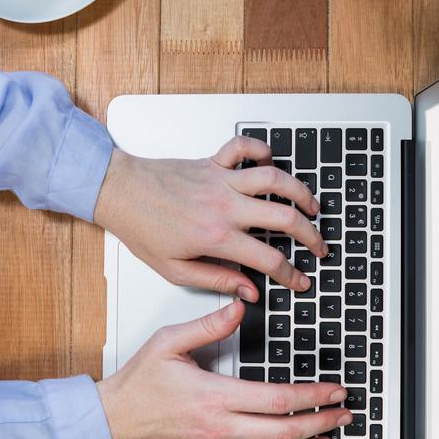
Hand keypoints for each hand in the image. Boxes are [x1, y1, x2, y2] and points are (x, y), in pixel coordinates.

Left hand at [94, 137, 327, 301]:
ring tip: (311, 206)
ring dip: (300, 191)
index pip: (268, 259)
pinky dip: (262, 149)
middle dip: (311, 235)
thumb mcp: (176, 270)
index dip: (291, 274)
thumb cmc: (142, 229)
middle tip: (319, 246)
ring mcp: (221, 180)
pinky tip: (271, 162)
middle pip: (285, 217)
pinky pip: (245, 147)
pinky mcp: (213, 162)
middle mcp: (225, 205)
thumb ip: (217, 281)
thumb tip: (247, 291)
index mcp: (216, 237)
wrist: (119, 192)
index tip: (300, 281)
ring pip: (275, 178)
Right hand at [96, 300, 351, 438]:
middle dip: (321, 423)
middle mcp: (219, 429)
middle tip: (343, 414)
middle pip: (283, 432)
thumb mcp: (170, 342)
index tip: (334, 390)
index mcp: (215, 397)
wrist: (112, 419)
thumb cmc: (138, 384)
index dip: (313, 396)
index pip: (277, 399)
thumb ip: (208, 325)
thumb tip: (238, 308)